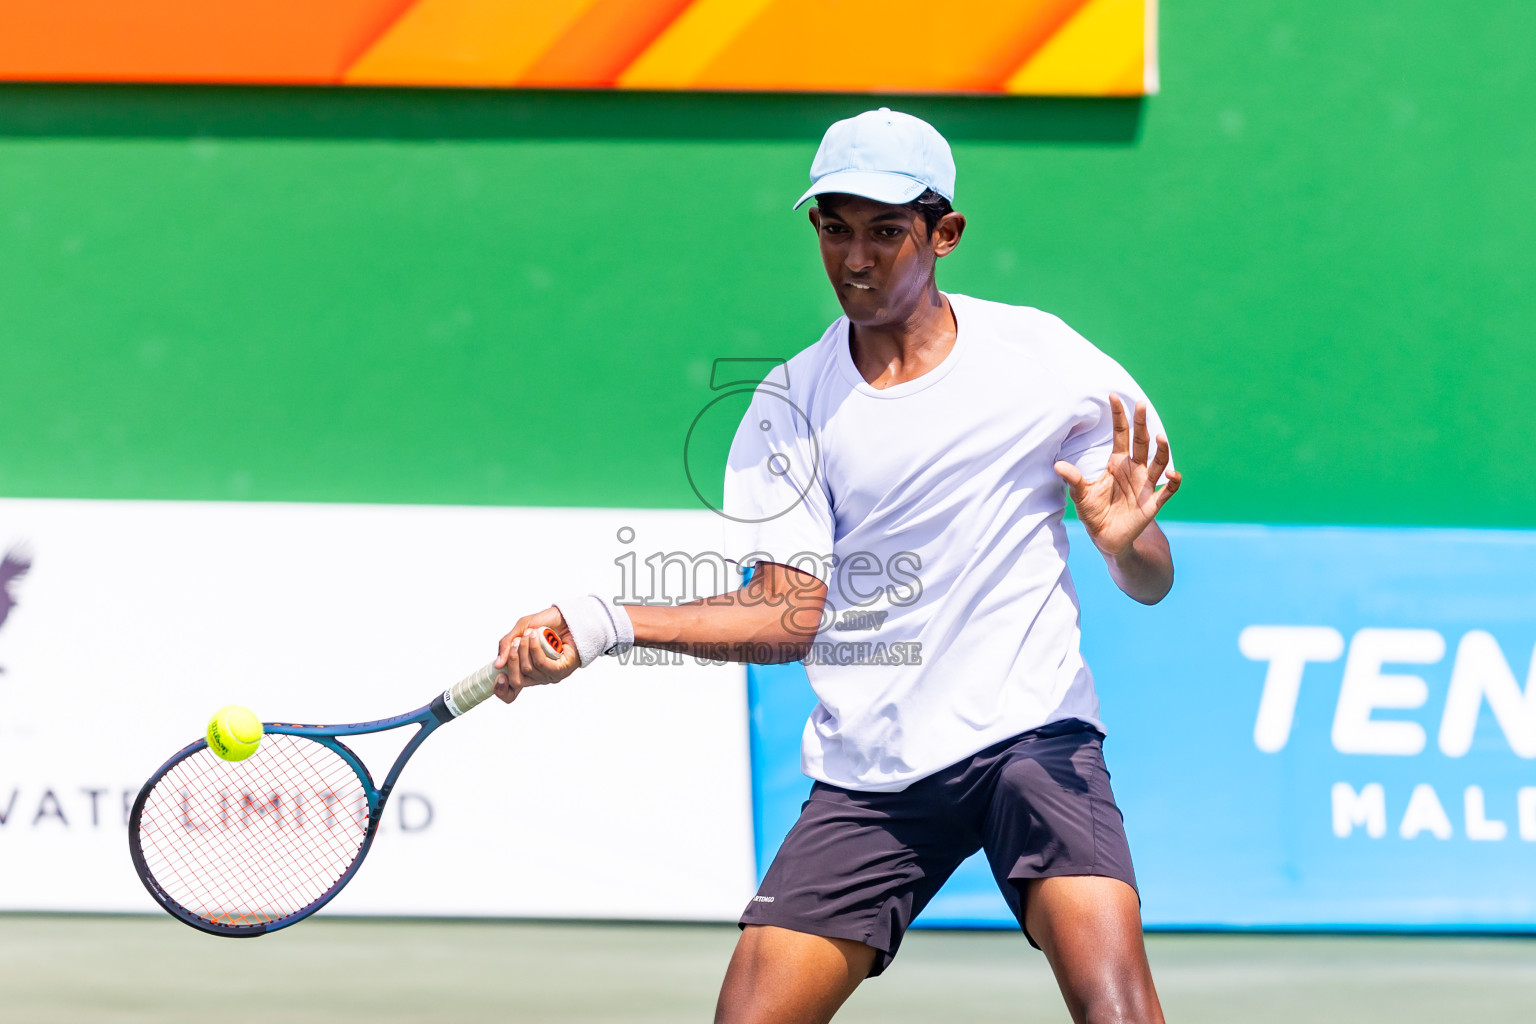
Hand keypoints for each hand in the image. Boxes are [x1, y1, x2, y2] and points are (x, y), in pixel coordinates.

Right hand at [492, 607, 579, 702]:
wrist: (567, 615)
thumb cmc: (546, 624)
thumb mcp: (520, 630)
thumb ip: (506, 645)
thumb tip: (497, 665)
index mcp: (525, 672)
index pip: (511, 693)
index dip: (501, 690)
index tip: (499, 675)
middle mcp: (537, 677)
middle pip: (516, 681)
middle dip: (512, 659)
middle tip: (516, 641)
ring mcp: (550, 675)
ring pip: (528, 669)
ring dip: (525, 648)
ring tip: (529, 633)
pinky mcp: (562, 670)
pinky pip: (542, 664)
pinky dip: (535, 649)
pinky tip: (535, 636)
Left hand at [1054, 395, 1181, 557]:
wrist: (1106, 539)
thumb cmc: (1094, 513)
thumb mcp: (1081, 496)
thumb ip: (1074, 480)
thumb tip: (1057, 466)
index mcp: (1117, 464)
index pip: (1120, 435)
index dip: (1119, 417)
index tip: (1113, 396)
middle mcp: (1134, 470)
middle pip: (1140, 442)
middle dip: (1141, 423)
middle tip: (1140, 404)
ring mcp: (1145, 485)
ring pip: (1158, 462)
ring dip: (1161, 449)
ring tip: (1159, 437)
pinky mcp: (1153, 503)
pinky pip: (1167, 491)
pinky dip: (1172, 482)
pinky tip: (1173, 474)